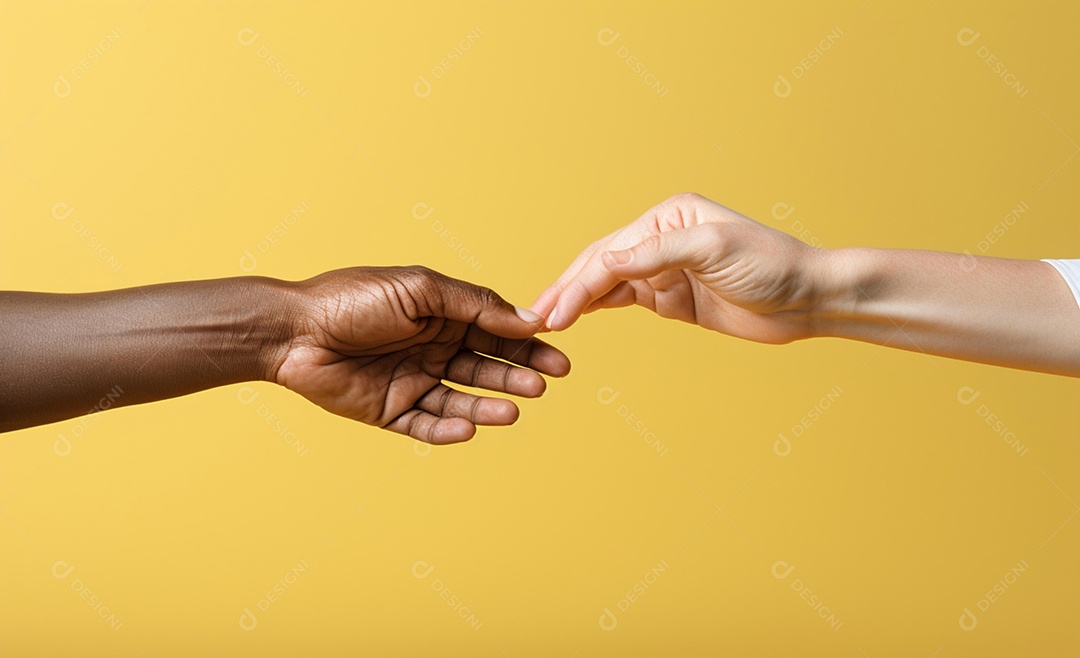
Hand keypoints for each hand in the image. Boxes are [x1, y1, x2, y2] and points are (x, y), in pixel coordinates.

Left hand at [272, 266, 569, 443]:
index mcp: (441, 315)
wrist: (293, 330)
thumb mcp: (421, 289)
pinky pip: (427, 425)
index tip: (559, 359)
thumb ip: (475, 304)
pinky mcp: (390, 412)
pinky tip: (469, 426)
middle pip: (486, 367)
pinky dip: (450, 429)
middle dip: (517, 375)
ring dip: (490, 405)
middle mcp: (432, 349)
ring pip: (462, 399)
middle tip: (543, 384)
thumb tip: (528, 319)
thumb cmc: (353, 298)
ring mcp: (412, 381)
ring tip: (514, 409)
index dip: (528, 345)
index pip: (496, 332)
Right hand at [530, 193, 830, 343]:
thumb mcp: (713, 250)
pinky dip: (597, 309)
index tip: (553, 313)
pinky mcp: (671, 298)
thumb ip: (655, 255)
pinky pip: (624, 301)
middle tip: (533, 321)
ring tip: (543, 324)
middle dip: (566, 293)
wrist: (807, 298)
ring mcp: (663, 270)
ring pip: (606, 285)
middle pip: (600, 266)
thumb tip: (603, 264)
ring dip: (576, 303)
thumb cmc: (769, 265)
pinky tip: (574, 319)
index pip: (610, 253)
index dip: (578, 284)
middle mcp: (659, 239)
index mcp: (666, 217)